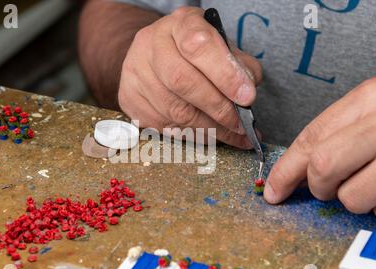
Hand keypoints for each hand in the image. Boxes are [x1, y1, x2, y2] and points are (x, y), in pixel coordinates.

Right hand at [118, 7, 262, 147]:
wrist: (155, 56)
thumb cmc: (196, 54)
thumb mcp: (222, 47)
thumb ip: (240, 66)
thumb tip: (246, 98)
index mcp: (180, 24)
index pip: (199, 46)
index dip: (225, 74)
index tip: (247, 98)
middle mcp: (151, 44)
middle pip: (182, 81)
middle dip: (218, 109)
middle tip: (241, 125)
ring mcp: (135, 72)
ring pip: (173, 110)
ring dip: (208, 129)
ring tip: (231, 135)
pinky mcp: (128, 99)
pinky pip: (162, 126)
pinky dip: (190, 136)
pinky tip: (207, 135)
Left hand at [265, 77, 375, 222]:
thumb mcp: (369, 111)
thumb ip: (331, 136)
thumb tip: (290, 176)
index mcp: (368, 99)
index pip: (309, 140)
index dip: (284, 171)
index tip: (273, 192)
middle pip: (323, 169)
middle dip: (319, 186)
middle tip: (330, 185)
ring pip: (352, 199)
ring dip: (356, 199)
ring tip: (375, 181)